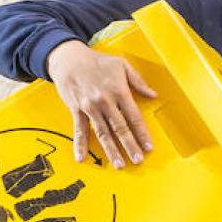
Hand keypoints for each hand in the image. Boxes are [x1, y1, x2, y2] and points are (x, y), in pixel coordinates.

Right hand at [47, 39, 155, 166]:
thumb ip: (138, 81)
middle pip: (120, 128)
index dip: (142, 133)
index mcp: (119, 91)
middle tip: (137, 160)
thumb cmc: (96, 60)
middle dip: (130, 146)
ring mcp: (89, 107)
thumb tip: (153, 94)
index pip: (134, 117)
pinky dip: (80, 144)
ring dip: (111, 150)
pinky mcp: (76, 109)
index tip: (148, 146)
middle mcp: (105, 101)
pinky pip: (79, 130)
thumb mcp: (121, 65)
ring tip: (119, 164)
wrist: (68, 58)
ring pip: (103, 133)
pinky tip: (81, 157)